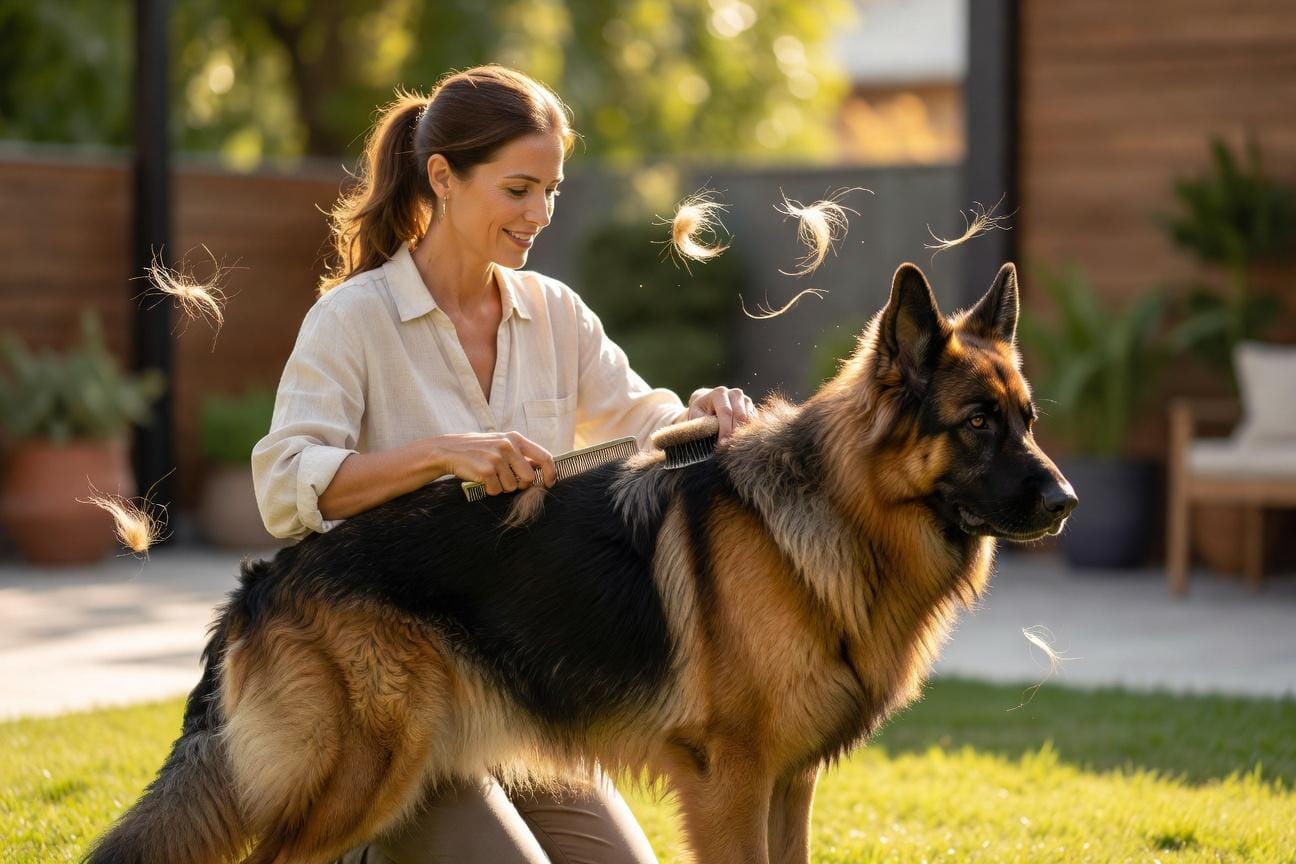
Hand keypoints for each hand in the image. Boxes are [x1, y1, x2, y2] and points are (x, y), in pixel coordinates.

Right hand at [426, 432, 557, 495]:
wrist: (449, 450)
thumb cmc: (479, 450)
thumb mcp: (502, 444)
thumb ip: (521, 454)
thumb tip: (542, 468)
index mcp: (515, 438)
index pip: (544, 457)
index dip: (550, 473)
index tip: (549, 483)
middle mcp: (508, 446)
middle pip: (529, 478)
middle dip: (521, 485)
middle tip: (508, 481)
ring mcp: (497, 458)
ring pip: (512, 486)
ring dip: (502, 487)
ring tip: (490, 476)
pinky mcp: (486, 471)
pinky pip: (497, 490)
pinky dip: (490, 490)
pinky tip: (482, 480)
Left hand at [686, 386, 755, 442]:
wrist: (708, 404)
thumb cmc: (700, 412)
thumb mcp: (696, 415)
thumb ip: (704, 422)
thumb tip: (712, 431)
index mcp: (720, 393)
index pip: (726, 412)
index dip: (725, 429)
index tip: (722, 444)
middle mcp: (735, 394)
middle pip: (740, 415)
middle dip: (734, 433)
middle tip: (728, 447)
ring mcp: (745, 400)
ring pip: (749, 419)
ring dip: (742, 434)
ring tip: (733, 445)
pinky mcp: (752, 408)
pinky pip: (754, 423)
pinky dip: (748, 433)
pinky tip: (739, 442)